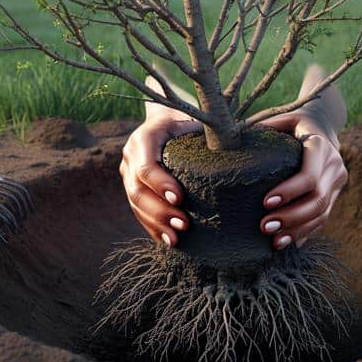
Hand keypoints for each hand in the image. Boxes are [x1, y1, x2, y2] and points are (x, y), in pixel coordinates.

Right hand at [119, 111, 200, 246]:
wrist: (166, 121)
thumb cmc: (187, 122)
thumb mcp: (195, 121)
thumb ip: (207, 134)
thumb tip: (234, 149)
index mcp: (145, 137)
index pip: (147, 166)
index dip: (160, 184)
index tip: (180, 198)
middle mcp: (131, 156)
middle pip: (138, 190)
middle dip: (160, 211)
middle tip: (184, 223)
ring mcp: (128, 173)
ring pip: (135, 204)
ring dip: (156, 223)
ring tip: (176, 238)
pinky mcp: (132, 187)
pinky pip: (138, 211)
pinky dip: (152, 227)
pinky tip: (168, 240)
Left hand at [256, 110, 347, 249]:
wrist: (322, 127)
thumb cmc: (291, 125)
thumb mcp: (280, 120)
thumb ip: (261, 128)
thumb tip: (226, 138)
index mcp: (320, 146)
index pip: (309, 176)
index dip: (289, 192)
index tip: (265, 202)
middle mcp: (334, 165)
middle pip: (317, 200)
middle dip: (291, 217)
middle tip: (264, 227)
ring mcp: (337, 183)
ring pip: (321, 214)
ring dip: (297, 230)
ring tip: (273, 241)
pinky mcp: (334, 196)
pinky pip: (322, 220)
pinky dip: (304, 233)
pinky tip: (285, 242)